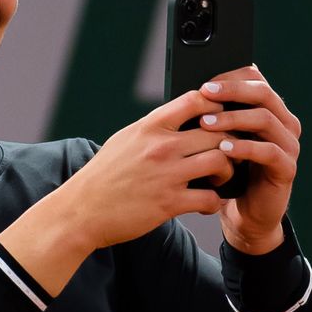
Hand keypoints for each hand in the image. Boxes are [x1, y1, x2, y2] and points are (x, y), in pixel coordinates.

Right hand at [58, 88, 234, 250]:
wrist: (81, 210)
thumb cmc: (103, 176)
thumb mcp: (124, 140)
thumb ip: (153, 128)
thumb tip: (179, 118)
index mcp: (149, 126)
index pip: (195, 100)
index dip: (216, 106)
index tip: (219, 119)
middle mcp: (160, 146)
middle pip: (217, 131)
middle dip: (230, 142)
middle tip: (228, 153)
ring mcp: (166, 175)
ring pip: (220, 160)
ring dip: (227, 171)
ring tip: (220, 179)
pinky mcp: (169, 203)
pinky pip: (210, 199)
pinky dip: (214, 203)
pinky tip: (207, 204)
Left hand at [196, 65, 300, 254]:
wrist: (243, 213)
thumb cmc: (227, 171)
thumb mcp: (219, 138)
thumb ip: (214, 115)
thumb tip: (188, 91)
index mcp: (269, 109)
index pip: (256, 79)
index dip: (230, 77)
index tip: (204, 82)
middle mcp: (284, 122)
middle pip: (263, 93)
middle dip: (231, 90)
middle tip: (204, 93)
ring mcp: (289, 145)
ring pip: (265, 119)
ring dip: (233, 118)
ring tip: (205, 123)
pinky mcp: (287, 168)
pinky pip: (269, 152)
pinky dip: (245, 147)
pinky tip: (223, 148)